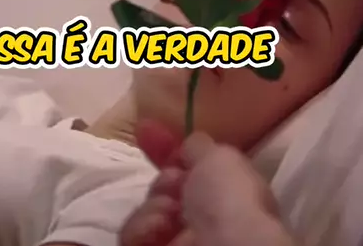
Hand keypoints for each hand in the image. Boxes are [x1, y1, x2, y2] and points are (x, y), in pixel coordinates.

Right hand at [122, 120, 295, 245]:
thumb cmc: (229, 200)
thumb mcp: (220, 156)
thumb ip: (200, 145)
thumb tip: (188, 144)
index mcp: (226, 190)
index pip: (192, 165)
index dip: (168, 147)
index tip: (145, 128)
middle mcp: (203, 215)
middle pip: (165, 187)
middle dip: (164, 180)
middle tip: (175, 183)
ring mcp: (180, 237)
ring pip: (147, 209)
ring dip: (154, 205)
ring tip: (168, 213)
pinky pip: (133, 234)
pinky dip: (142, 228)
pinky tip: (158, 227)